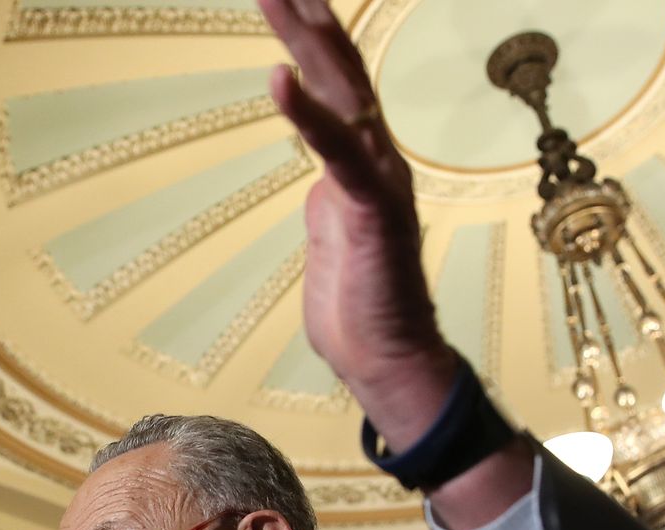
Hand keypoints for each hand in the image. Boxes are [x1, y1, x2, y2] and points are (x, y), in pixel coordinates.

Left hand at [261, 0, 533, 523]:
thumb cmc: (358, 305)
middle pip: (339, 68)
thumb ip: (330, 195)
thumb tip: (321, 181)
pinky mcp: (370, 209)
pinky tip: (278, 80)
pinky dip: (307, 116)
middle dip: (307, 16)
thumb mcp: (332, 231)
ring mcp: (377, 179)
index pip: (333, 82)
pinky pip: (337, 151)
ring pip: (343, 93)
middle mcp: (375, 157)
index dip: (308, 35)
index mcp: (361, 160)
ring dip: (308, 41)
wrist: (386, 360)